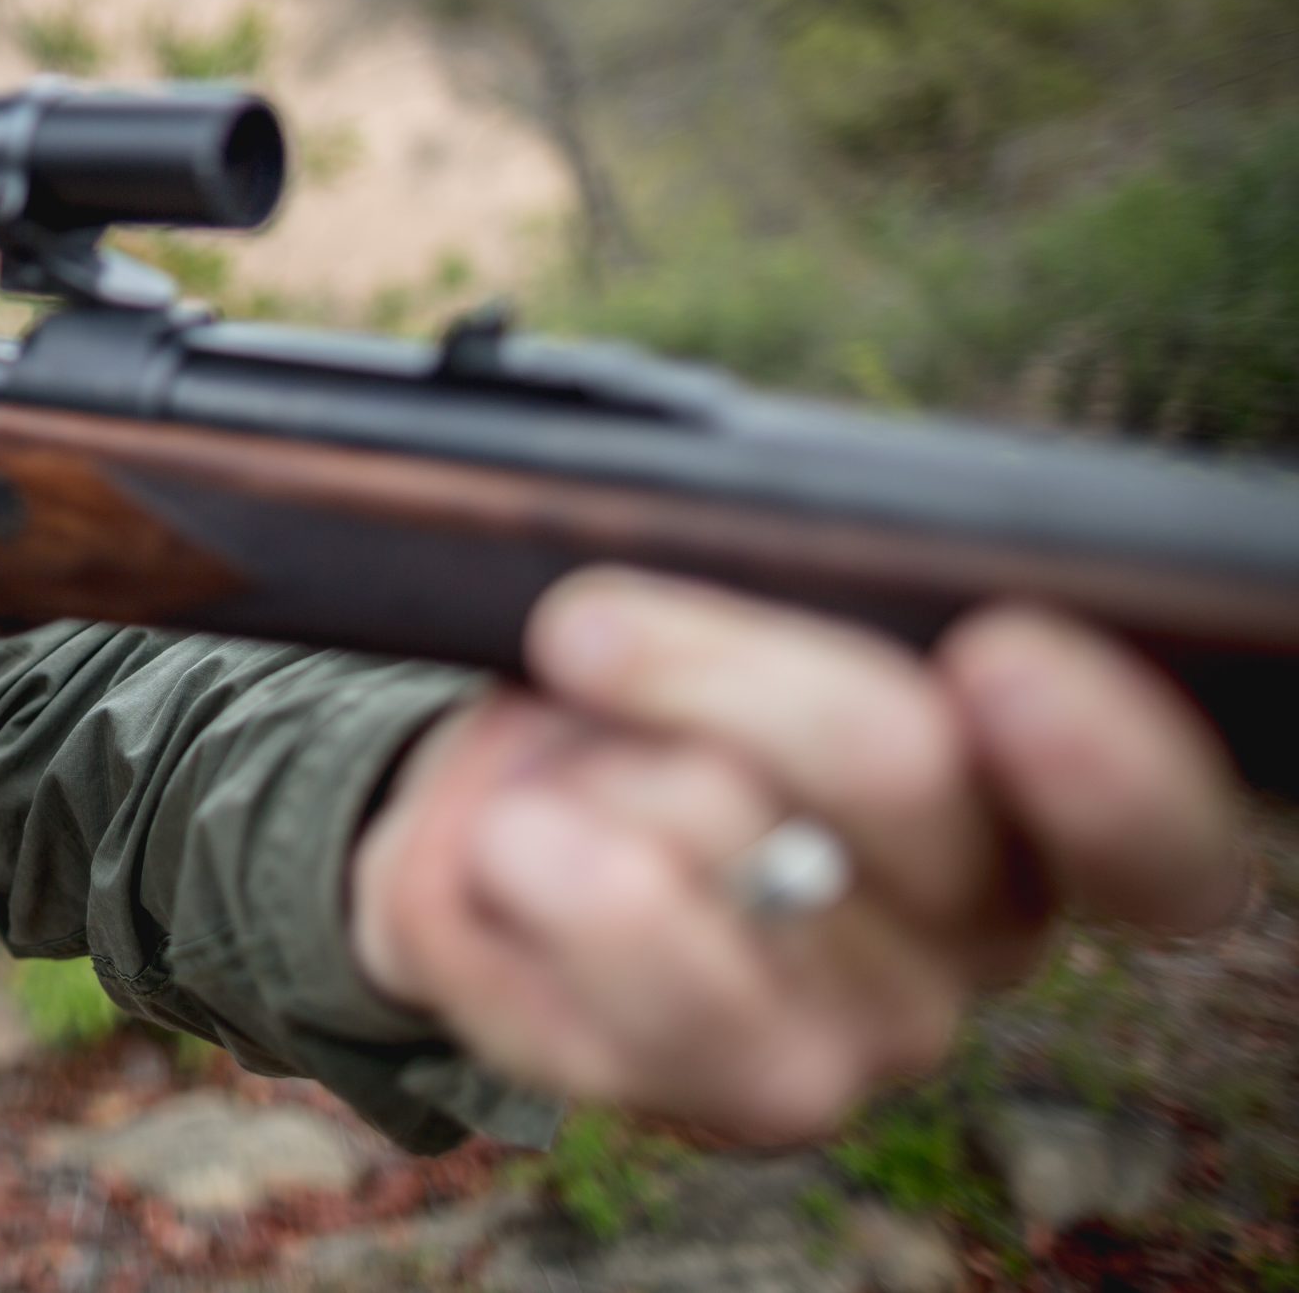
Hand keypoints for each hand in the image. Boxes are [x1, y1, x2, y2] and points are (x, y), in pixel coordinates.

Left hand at [348, 566, 1248, 1143]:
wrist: (500, 833)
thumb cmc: (647, 707)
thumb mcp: (719, 625)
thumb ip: (775, 601)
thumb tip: (737, 562)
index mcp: (1026, 817)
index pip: (1157, 839)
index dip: (1107, 759)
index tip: (998, 652)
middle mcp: (971, 946)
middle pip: (899, 767)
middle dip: (714, 661)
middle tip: (583, 625)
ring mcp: (849, 1043)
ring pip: (719, 828)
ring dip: (589, 763)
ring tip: (550, 777)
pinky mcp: (695, 1095)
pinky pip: (594, 926)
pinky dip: (505, 848)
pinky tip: (504, 847)